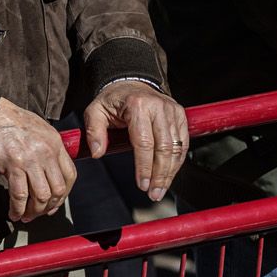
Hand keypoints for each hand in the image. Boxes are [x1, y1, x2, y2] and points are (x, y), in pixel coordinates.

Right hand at [0, 98, 75, 224]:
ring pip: (41, 196)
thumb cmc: (9, 119)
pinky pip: (20, 195)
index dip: (64, 194)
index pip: (70, 174)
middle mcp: (47, 152)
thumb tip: (48, 169)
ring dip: (34, 211)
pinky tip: (14, 213)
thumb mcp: (38, 128)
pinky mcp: (14, 165)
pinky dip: (17, 209)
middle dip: (49, 206)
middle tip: (40, 213)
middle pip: (58, 189)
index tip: (55, 202)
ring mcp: (31, 159)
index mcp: (55, 142)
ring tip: (26, 215)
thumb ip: (47, 147)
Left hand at [82, 81, 188, 202]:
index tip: (141, 185)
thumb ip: (94, 131)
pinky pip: (182, 143)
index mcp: (137, 105)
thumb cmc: (112, 101)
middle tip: (153, 194)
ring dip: (170, 172)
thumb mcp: (95, 111)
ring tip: (160, 190)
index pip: (144, 142)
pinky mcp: (180, 115)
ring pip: (176, 148)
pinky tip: (168, 176)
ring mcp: (172, 110)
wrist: (131, 82)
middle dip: (160, 175)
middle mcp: (159, 107)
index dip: (144, 166)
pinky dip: (176, 162)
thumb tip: (97, 153)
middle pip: (164, 148)